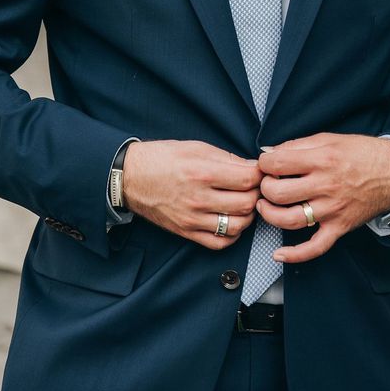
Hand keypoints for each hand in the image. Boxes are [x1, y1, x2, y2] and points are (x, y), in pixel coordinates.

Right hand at [122, 140, 262, 249]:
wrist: (130, 177)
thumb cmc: (161, 158)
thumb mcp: (195, 147)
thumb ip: (227, 158)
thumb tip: (253, 167)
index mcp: (202, 172)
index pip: (248, 179)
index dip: (259, 175)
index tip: (259, 172)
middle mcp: (198, 198)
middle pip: (247, 203)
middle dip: (257, 194)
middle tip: (253, 187)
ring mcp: (192, 219)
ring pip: (238, 226)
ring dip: (248, 215)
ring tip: (243, 203)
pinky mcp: (187, 232)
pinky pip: (220, 243)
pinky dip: (232, 234)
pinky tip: (231, 220)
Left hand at [257, 133, 389, 262]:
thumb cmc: (361, 153)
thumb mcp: (329, 139)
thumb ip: (297, 145)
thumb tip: (269, 152)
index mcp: (322, 160)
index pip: (278, 164)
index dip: (264, 163)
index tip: (266, 164)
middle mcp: (326, 186)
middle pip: (279, 193)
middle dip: (264, 188)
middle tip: (266, 184)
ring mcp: (332, 210)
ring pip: (290, 220)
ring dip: (269, 215)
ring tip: (265, 206)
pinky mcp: (339, 226)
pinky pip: (316, 247)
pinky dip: (295, 255)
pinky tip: (279, 254)